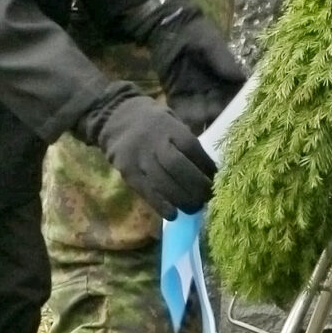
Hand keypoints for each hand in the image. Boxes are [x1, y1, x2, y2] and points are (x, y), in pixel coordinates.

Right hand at [78, 86, 217, 217]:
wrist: (114, 117)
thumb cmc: (152, 123)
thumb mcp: (172, 122)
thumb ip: (186, 142)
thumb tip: (207, 171)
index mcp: (170, 127)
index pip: (192, 148)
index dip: (206, 166)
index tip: (217, 179)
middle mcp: (154, 142)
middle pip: (178, 166)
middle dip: (196, 186)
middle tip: (207, 198)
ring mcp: (139, 158)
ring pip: (162, 182)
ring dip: (181, 199)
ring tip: (193, 208)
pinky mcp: (128, 172)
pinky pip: (145, 191)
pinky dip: (160, 205)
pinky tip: (172, 215)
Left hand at [148, 5, 245, 131]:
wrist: (170, 28)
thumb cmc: (197, 33)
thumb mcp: (212, 45)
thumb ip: (224, 62)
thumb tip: (241, 79)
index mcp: (226, 78)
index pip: (235, 97)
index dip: (237, 110)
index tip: (240, 122)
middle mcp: (213, 89)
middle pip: (218, 110)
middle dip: (219, 123)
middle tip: (220, 137)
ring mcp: (194, 93)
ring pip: (200, 113)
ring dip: (201, 124)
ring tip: (203, 137)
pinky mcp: (176, 93)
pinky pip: (180, 109)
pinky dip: (182, 119)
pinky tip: (183, 128)